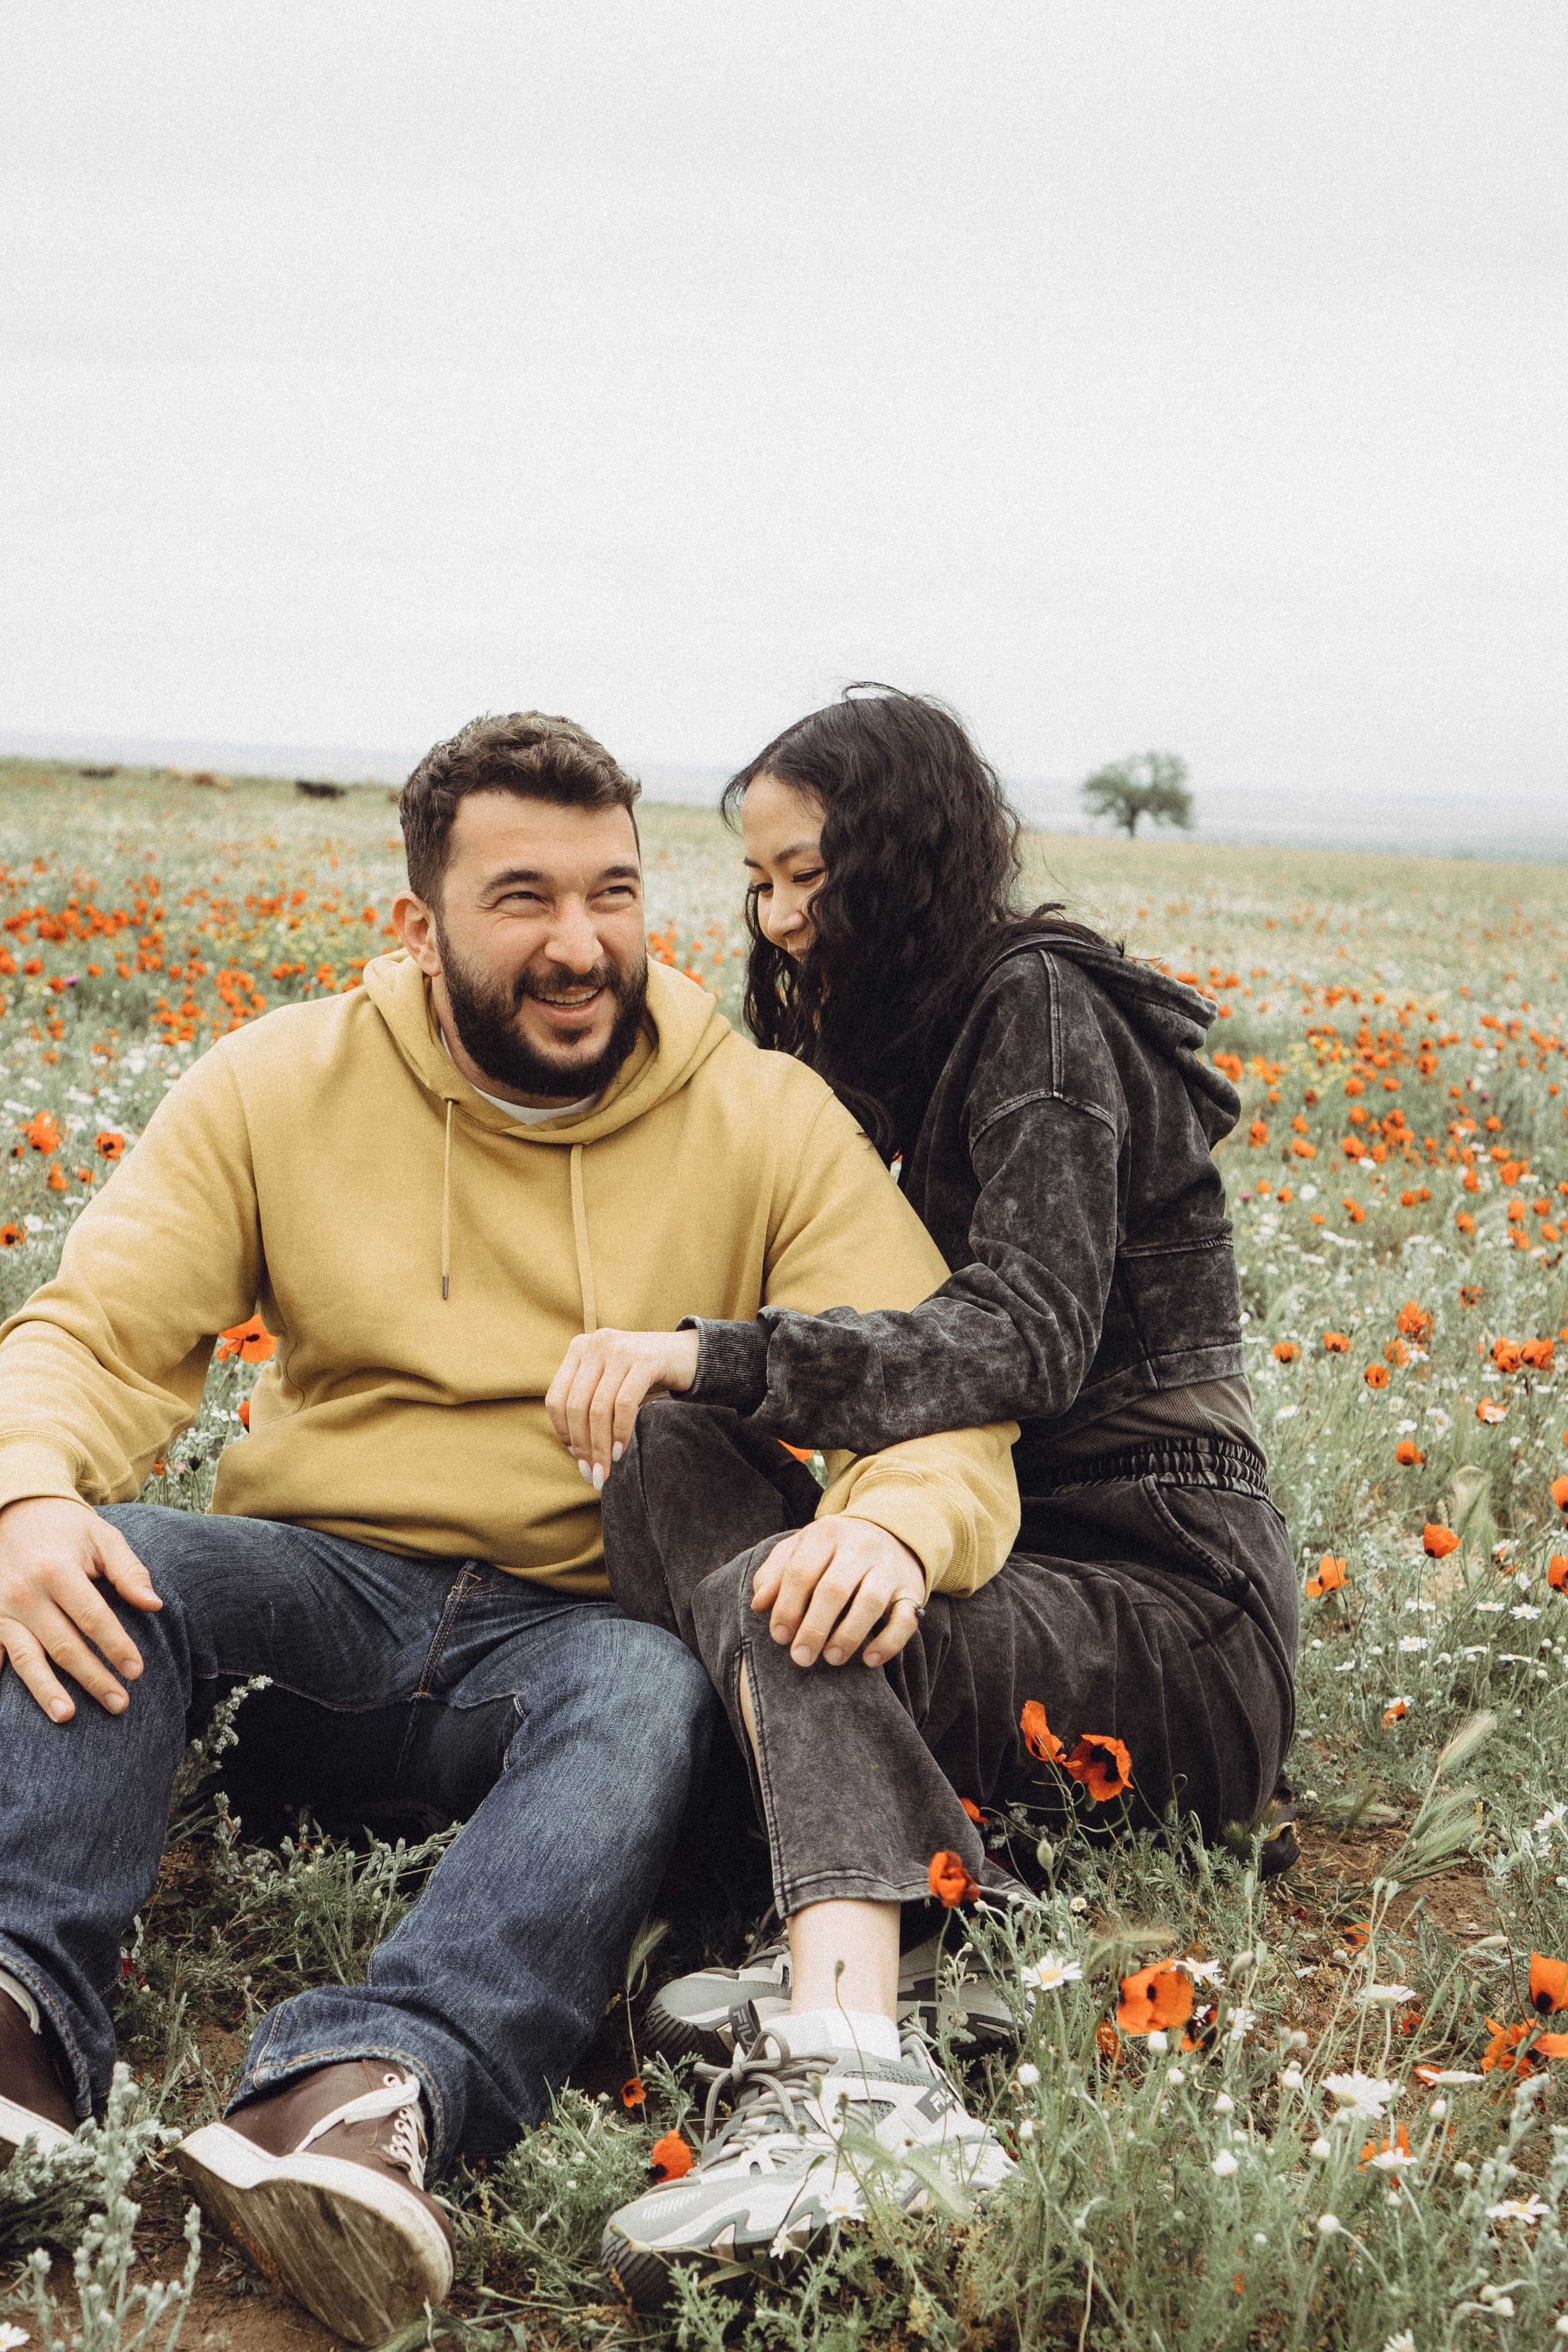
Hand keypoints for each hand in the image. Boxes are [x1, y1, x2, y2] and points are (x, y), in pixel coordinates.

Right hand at [0, 1497, 161, 1723]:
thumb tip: (154, 1605)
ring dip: (47, 1691)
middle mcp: (25, 1593)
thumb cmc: (65, 1528)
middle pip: (64, 1646)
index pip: (93, 1618)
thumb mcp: (101, 1537)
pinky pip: (0, 1656)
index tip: (136, 1670)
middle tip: (119, 1703)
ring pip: (27, 1659)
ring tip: (68, 1716)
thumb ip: (129, 1570)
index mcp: (56, 1570)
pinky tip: (22, 1706)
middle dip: (93, 1677)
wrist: (13, 1510)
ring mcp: (2, 1609)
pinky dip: (8, 1681)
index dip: (116, 1646)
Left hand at [545, 1327, 700, 1487]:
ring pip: (598, 1409)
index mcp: (579, 1349)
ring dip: (600, 1446)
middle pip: (576, 1406)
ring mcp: (620, 1349)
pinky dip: (620, 1432)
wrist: (688, 1355)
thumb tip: (575, 1449)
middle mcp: (595, 1344)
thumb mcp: (610, 1382)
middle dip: (583, 1446)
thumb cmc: (644, 1375)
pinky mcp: (645, 1360)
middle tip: (592, 1473)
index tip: (576, 1456)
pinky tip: (621, 1450)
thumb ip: (589, 1402)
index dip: (563, 1432)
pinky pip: (624, 1404)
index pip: (557, 1398)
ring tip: (605, 1470)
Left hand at [750, 1517, 925, 1669]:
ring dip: (848, 1635)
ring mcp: (889, 1566)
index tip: (779, 1636)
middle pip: (833, 1589)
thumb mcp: (802, 1549)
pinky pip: (905, 1618)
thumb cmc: (835, 1549)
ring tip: (831, 1658)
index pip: (801, 1572)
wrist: (892, 1531)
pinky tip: (869, 1659)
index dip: (786, 1607)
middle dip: (813, 1628)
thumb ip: (776, 1573)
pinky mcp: (912, 1588)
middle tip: (800, 1657)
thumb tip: (759, 1605)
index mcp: (827, 1533)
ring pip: (870, 1602)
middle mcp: (861, 1546)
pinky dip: (888, 1642)